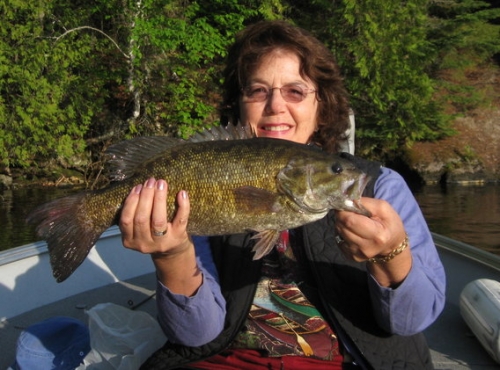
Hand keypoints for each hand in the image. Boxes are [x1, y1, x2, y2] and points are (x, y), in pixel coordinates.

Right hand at [119, 177, 200, 294]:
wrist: (172, 253)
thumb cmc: (152, 234)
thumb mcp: (137, 229)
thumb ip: (134, 215)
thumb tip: (138, 187)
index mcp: (130, 240)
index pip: (126, 220)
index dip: (131, 201)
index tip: (137, 187)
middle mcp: (144, 243)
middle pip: (141, 218)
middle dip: (145, 197)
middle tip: (150, 181)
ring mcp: (162, 242)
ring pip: (158, 220)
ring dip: (159, 199)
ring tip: (161, 184)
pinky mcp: (178, 238)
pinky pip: (180, 220)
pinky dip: (182, 206)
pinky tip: (182, 193)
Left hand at [335, 197, 411, 286]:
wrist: (392, 245)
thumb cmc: (389, 224)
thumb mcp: (383, 208)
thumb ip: (364, 203)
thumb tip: (346, 201)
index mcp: (377, 235)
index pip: (349, 221)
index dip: (344, 211)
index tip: (346, 205)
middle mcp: (366, 248)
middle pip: (342, 227)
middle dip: (342, 216)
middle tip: (350, 213)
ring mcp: (357, 254)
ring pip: (338, 233)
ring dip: (342, 224)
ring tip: (353, 222)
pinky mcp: (351, 257)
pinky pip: (339, 240)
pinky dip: (342, 233)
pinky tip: (352, 231)